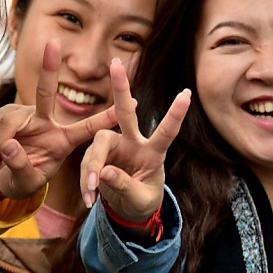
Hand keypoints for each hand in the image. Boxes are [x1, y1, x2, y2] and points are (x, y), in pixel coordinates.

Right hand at [0, 39, 119, 199]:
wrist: (4, 179)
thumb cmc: (24, 179)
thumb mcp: (27, 182)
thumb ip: (22, 166)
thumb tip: (9, 144)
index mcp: (63, 140)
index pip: (87, 127)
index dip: (107, 116)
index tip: (135, 100)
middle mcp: (45, 121)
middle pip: (45, 92)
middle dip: (49, 66)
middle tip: (52, 43)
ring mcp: (23, 116)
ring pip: (8, 121)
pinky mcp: (5, 116)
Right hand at [80, 57, 189, 220]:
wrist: (126, 209)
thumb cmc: (141, 202)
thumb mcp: (139, 200)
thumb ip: (124, 186)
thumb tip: (103, 173)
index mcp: (153, 153)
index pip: (166, 132)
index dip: (175, 115)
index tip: (187, 93)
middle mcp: (133, 143)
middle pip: (125, 114)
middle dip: (120, 89)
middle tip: (115, 64)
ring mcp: (114, 148)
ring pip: (99, 144)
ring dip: (92, 167)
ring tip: (92, 191)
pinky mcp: (97, 156)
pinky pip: (88, 165)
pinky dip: (86, 183)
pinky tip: (88, 198)